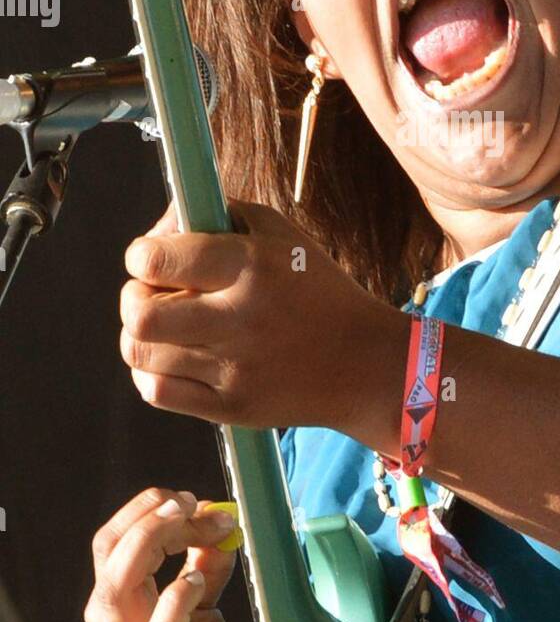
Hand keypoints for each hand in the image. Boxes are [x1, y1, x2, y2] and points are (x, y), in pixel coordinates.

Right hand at [84, 487, 255, 621]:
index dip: (153, 509)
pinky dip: (179, 592)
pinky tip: (202, 579)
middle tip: (192, 502)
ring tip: (188, 517)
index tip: (196, 501)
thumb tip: (220, 531)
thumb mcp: (198, 618)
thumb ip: (205, 573)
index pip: (115, 539)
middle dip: (150, 512)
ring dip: (153, 537)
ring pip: (118, 579)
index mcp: (117, 607)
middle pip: (112, 547)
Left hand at [119, 198, 404, 429]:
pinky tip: (172, 358)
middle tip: (153, 294)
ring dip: (141, 335)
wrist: (364, 364)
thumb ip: (223, 213)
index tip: (154, 258)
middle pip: (140, 314)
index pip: (158, 260)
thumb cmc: (318, 290)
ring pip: (141, 354)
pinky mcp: (231, 408)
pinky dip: (150, 373)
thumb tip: (163, 225)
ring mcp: (234, 369)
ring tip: (165, 327)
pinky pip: (157, 392)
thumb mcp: (284, 235)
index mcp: (252, 267)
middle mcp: (240, 319)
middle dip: (133, 298)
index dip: (142, 255)